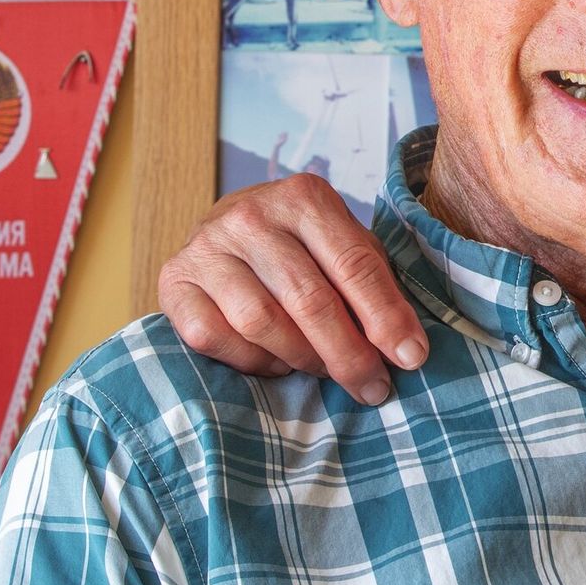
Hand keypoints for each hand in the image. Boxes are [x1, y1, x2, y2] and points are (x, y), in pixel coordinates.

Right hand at [158, 172, 428, 403]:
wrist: (225, 229)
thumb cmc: (301, 245)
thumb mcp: (343, 245)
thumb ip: (372, 284)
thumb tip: (404, 348)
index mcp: (304, 197)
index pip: (355, 264)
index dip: (386, 316)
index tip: (411, 356)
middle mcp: (251, 215)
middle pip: (309, 300)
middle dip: (348, 353)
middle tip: (373, 387)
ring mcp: (206, 248)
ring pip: (262, 323)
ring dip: (302, 358)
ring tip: (324, 369)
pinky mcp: (174, 282)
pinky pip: (216, 339)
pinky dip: (253, 361)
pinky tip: (276, 360)